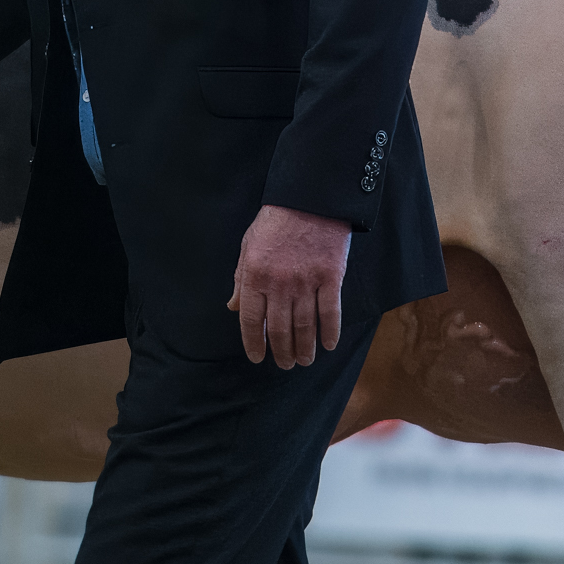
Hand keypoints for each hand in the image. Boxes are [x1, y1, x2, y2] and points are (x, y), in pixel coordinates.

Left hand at [227, 204, 351, 367]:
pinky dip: (330, 332)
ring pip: (304, 326)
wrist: (309, 199)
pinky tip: (328, 345)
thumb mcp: (248, 246)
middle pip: (278, 329)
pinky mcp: (330, 278)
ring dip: (304, 348)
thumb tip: (233, 307)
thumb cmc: (275, 221)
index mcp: (254, 276)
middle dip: (282, 351)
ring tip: (304, 360)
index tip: (258, 358)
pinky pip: (330, 313)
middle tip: (286, 364)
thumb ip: (240, 279)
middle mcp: (279, 285)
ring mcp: (306, 282)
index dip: (253, 343)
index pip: (251, 320)